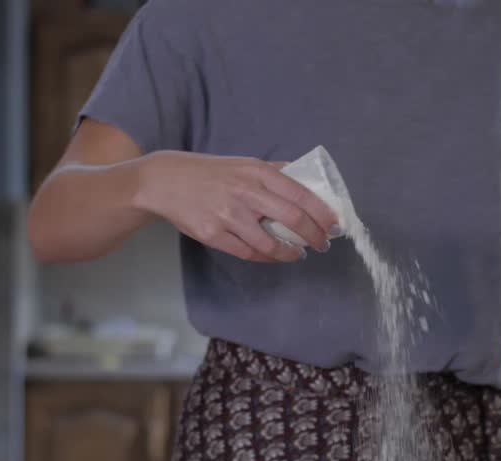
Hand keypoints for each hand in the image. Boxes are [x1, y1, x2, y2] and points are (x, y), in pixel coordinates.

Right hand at [134, 151, 340, 261]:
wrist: (165, 181)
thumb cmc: (210, 172)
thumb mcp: (244, 163)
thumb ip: (274, 172)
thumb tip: (307, 178)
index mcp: (257, 172)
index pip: (300, 193)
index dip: (322, 213)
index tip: (335, 224)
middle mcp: (245, 192)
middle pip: (292, 218)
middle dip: (314, 235)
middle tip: (323, 244)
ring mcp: (228, 215)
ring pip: (270, 242)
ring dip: (291, 252)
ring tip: (299, 254)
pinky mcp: (213, 234)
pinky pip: (248, 252)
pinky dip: (266, 257)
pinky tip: (275, 256)